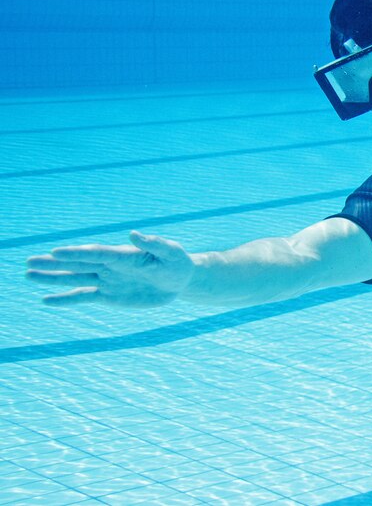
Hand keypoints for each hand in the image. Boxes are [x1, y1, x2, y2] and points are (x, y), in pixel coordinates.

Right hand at [26, 231, 194, 307]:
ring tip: (29, 275)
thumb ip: (154, 243)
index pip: (96, 253)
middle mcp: (110, 266)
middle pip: (78, 264)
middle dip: (54, 264)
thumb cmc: (177, 262)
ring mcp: (107, 281)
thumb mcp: (171, 252)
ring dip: (53, 278)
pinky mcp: (109, 296)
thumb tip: (134, 234)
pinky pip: (83, 297)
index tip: (55, 252)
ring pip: (75, 279)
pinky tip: (46, 300)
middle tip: (29, 261)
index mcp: (123, 255)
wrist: (180, 280)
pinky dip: (65, 299)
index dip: (76, 253)